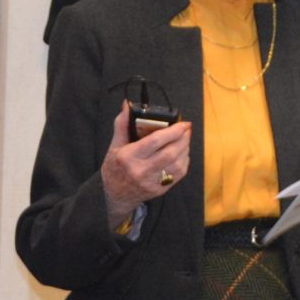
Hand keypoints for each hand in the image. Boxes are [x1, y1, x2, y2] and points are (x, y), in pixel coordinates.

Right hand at [101, 102, 192, 223]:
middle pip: (170, 153)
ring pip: (177, 164)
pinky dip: (184, 162)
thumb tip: (127, 105)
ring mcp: (151, 182)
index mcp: (129, 157)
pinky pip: (178, 175)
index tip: (183, 123)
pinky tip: (182, 154)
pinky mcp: (159, 190)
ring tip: (185, 140)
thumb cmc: (114, 168)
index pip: (155, 141)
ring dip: (185, 149)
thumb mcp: (115, 145)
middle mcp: (141, 170)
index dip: (173, 131)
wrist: (114, 195)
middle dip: (183, 139)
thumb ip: (122, 124)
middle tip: (186, 129)